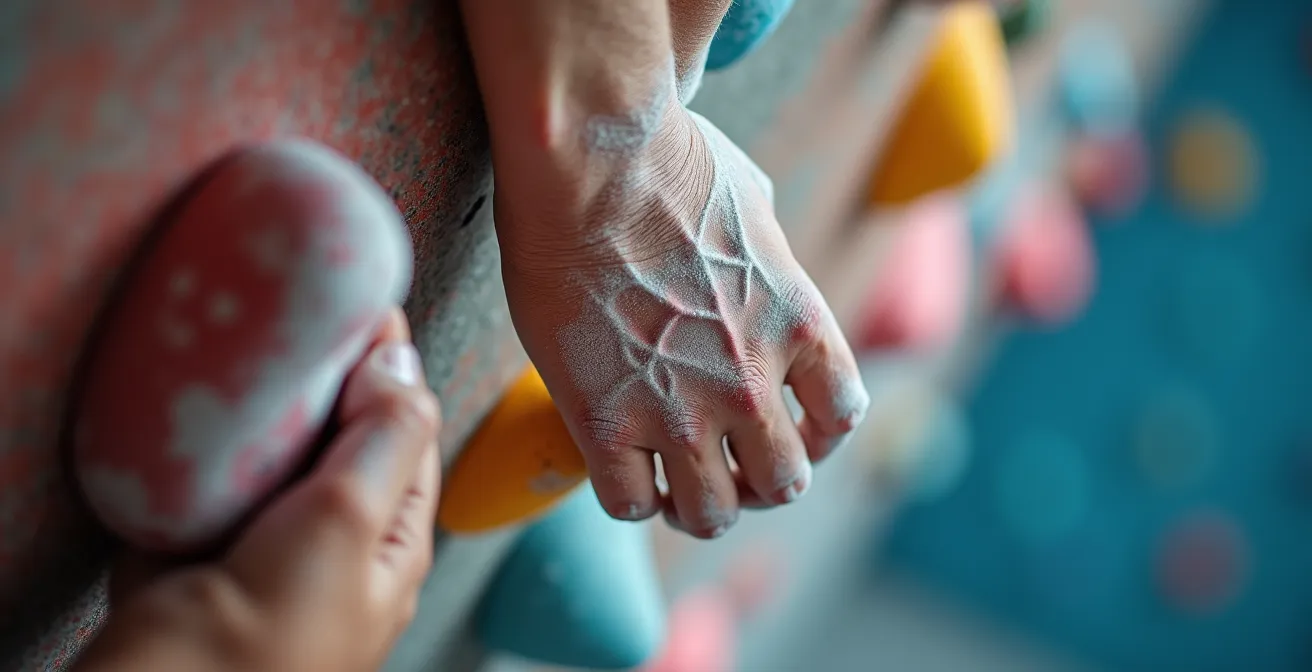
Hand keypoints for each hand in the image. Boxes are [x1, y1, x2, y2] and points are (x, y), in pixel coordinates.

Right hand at [75, 308, 440, 671]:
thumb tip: (402, 358)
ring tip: (245, 344)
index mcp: (390, 543)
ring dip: (258, 411)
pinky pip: (207, 483)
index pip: (404, 432)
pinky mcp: (194, 554)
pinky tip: (195, 404)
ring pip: (270, 459)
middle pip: (335, 440)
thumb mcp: (346, 525)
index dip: (387, 365)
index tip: (357, 303)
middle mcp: (334, 546)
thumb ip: (381, 440)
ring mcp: (262, 550)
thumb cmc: (263, 637)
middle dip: (318, 382)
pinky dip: (201, 447)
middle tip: (291, 315)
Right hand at [496, 101, 867, 538]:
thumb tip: (754, 263)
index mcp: (798, 324)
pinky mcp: (606, 424)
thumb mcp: (752, 202)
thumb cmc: (666, 162)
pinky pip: (628, 503)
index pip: (841, 417)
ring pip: (710, 514)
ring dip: (695, 505)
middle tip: (726, 466)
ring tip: (671, 486)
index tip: (791, 432)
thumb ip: (767, 256)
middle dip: (758, 483)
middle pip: (783, 485)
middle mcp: (751, 381)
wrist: (591, 166)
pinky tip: (616, 466)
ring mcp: (681, 410)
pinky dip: (628, 496)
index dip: (818, 437)